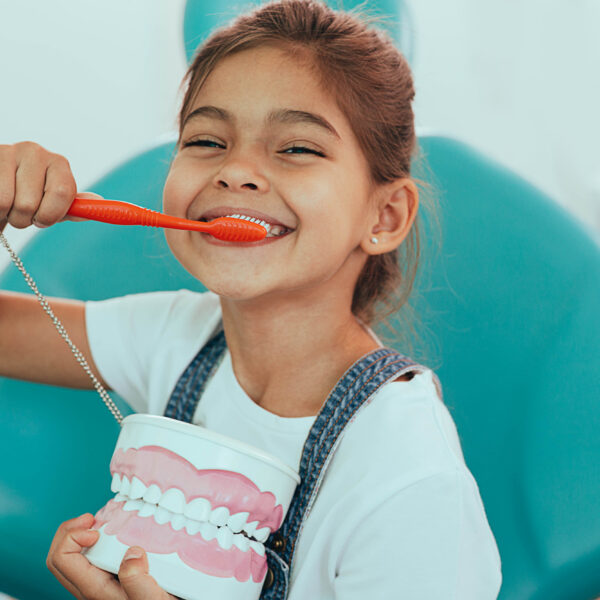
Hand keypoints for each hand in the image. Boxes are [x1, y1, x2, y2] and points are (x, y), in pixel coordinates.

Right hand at [0, 141, 100, 231]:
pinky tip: (0, 203)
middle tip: (22, 213)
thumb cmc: (32, 198)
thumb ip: (76, 207)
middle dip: (25, 219)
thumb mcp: (55, 204)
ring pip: (7, 203)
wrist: (2, 188)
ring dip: (7, 215)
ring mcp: (8, 151)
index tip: (42, 220)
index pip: (62, 193)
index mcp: (59, 163)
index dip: (50, 215)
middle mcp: (35, 151)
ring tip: (9, 206)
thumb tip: (98, 201)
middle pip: (30, 203)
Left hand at [47, 513, 177, 599]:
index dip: (72, 537)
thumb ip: (138, 579)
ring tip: (100, 523)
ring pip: (70, 557)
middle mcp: (89, 587)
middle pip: (58, 557)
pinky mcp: (105, 577)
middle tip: (91, 519)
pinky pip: (85, 557)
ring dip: (80, 534)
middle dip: (70, 531)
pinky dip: (92, 540)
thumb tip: (132, 553)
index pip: (61, 559)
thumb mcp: (152, 596)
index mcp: (94, 590)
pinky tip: (112, 534)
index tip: (95, 531)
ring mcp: (96, 582)